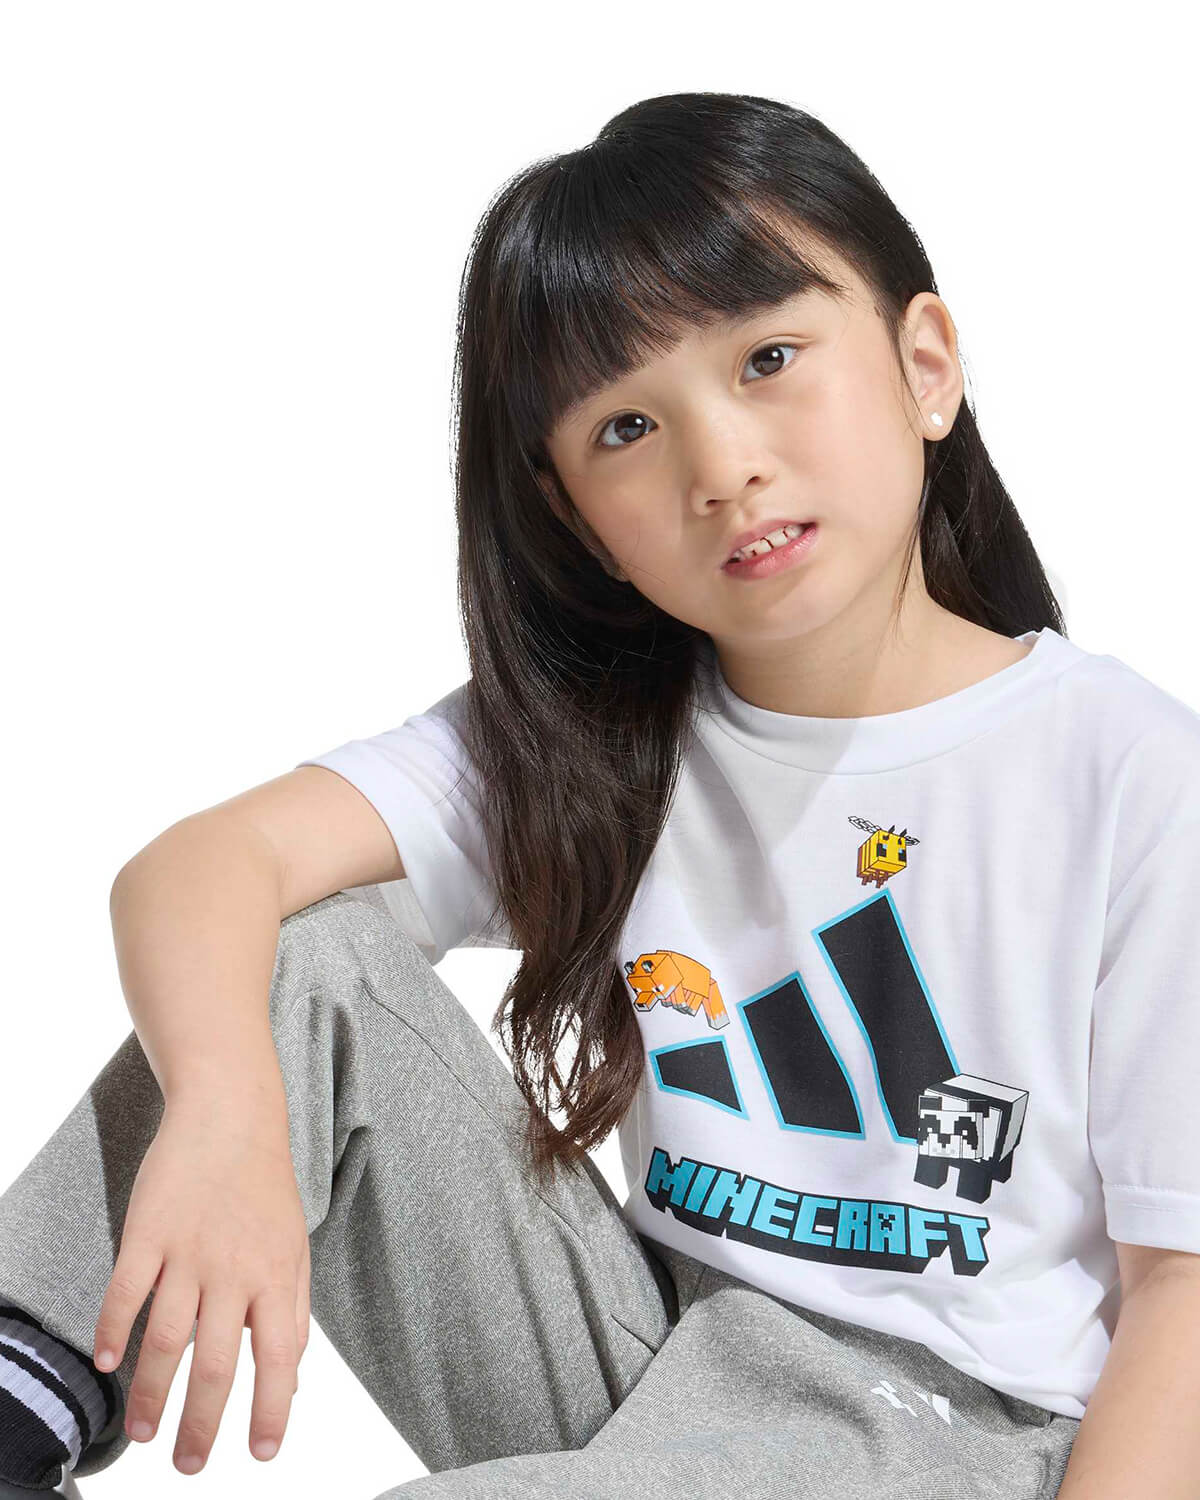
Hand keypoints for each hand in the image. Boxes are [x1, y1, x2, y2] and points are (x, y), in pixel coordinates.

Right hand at [92, 1098, 310, 1473]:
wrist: (231, 1112)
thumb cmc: (265, 1183)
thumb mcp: (294, 1242)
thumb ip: (293, 1306)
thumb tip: (293, 1368)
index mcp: (277, 1274)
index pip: (279, 1357)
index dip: (270, 1410)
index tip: (259, 1453)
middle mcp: (234, 1268)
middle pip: (217, 1363)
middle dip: (202, 1424)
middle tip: (188, 1465)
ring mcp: (188, 1250)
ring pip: (166, 1338)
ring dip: (152, 1393)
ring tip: (144, 1431)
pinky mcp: (148, 1230)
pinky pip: (127, 1290)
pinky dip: (113, 1330)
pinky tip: (107, 1362)